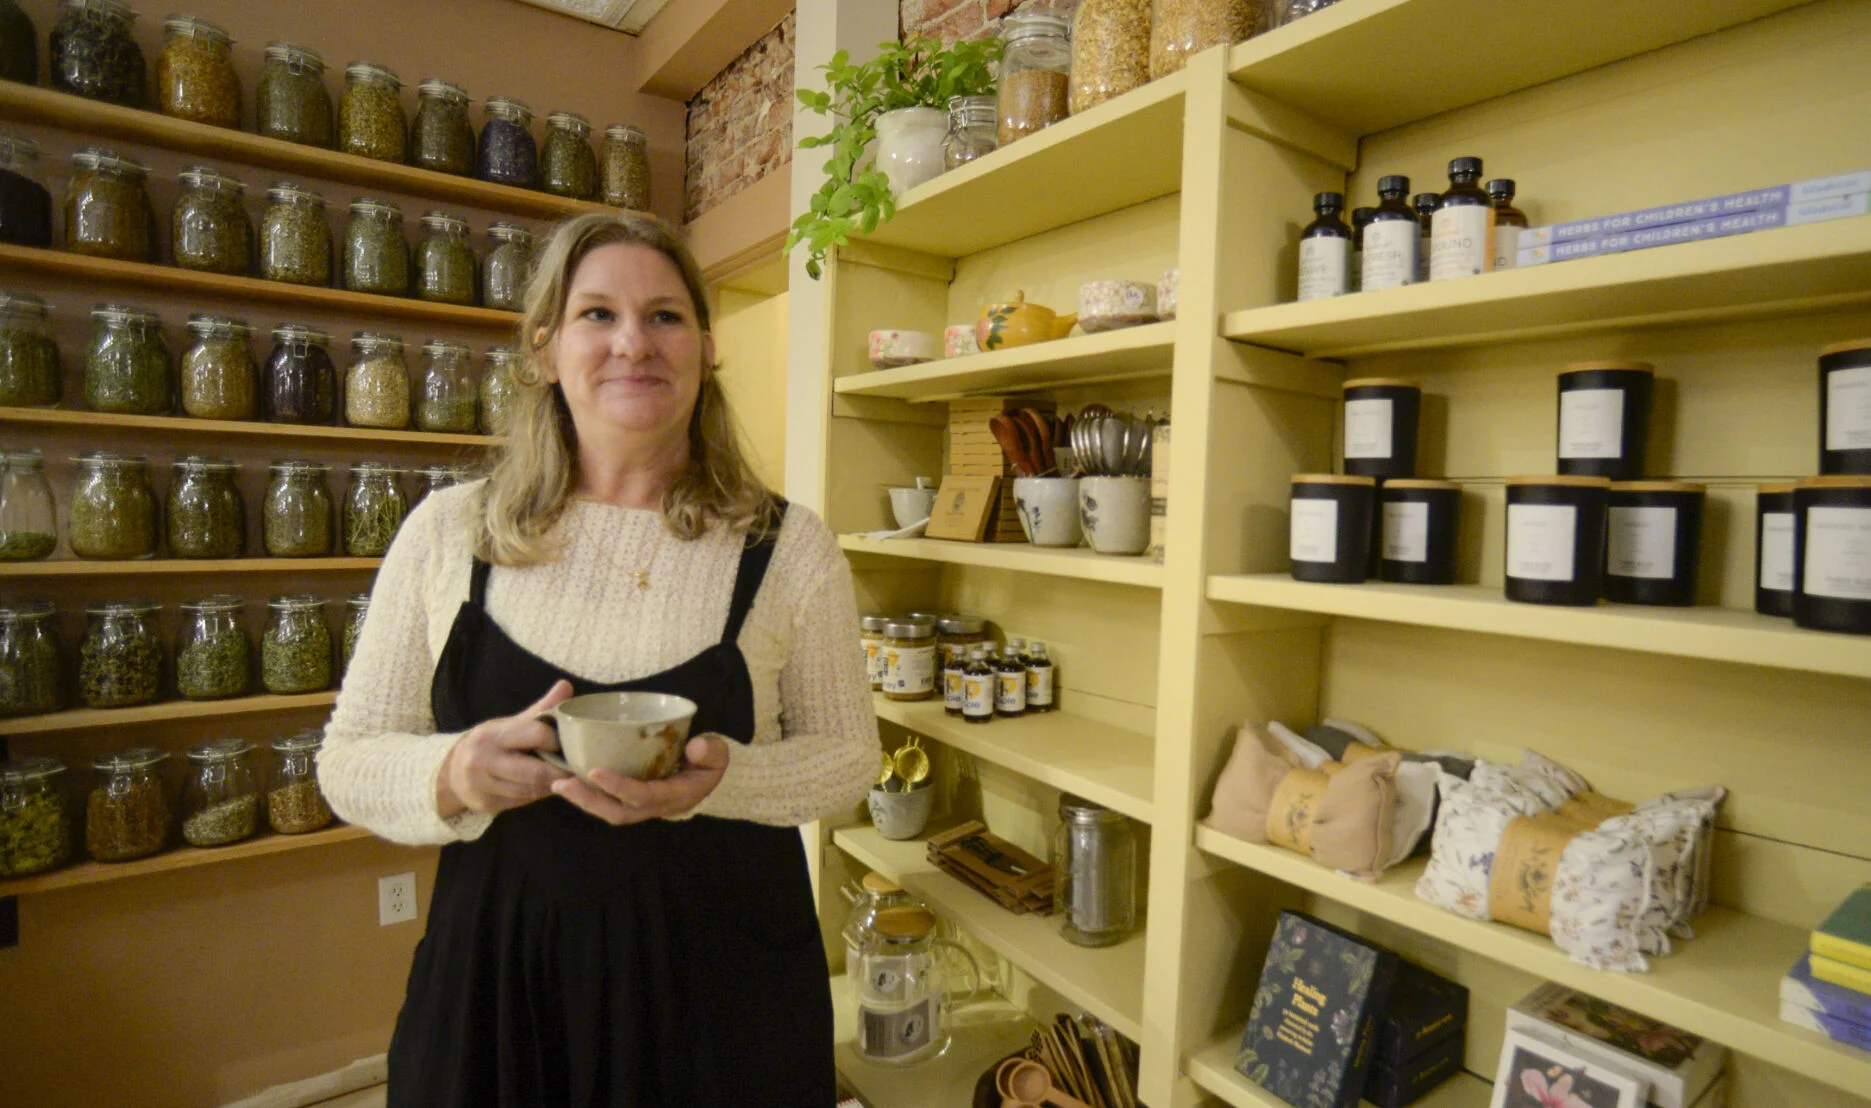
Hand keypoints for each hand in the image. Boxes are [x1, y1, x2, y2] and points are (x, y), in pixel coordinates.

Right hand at [437, 680, 574, 817]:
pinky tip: (545, 788)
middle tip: (575, 769)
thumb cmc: (491, 743)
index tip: (570, 743)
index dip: (557, 741)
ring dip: (551, 786)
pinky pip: (521, 801)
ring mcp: (482, 785)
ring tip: (564, 779)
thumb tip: (567, 686)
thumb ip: (541, 708)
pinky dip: (537, 795)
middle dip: (559, 772)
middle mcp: (483, 760)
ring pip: (530, 790)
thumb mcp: (511, 723)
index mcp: (492, 734)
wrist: (452, 771)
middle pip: (535, 771)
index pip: (536, 734)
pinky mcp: (486, 804)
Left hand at [551, 734, 729, 824]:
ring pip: (609, 810)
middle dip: (588, 800)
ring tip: (559, 783)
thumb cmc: (709, 762)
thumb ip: (710, 750)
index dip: (619, 786)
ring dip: (583, 799)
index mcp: (674, 796)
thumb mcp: (717, 753)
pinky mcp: (631, 799)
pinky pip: (607, 801)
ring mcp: (641, 806)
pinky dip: (587, 794)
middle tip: (562, 783)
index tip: (595, 771)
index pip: (643, 796)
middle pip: (617, 812)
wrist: (708, 775)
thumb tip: (695, 746)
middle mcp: (654, 807)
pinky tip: (569, 779)